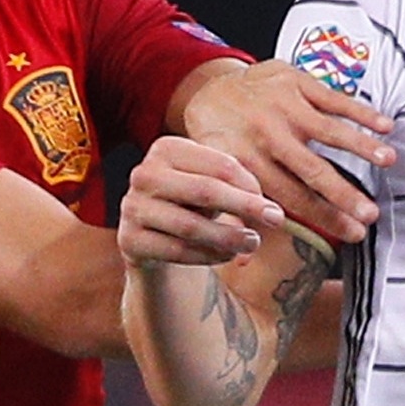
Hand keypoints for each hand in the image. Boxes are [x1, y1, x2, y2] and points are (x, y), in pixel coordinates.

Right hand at [118, 138, 284, 265]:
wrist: (152, 236)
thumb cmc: (192, 204)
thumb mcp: (213, 187)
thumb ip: (238, 190)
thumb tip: (270, 213)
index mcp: (166, 148)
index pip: (220, 165)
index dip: (251, 187)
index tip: (274, 209)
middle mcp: (144, 173)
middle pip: (205, 190)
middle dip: (245, 208)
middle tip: (275, 222)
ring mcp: (132, 207)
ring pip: (191, 226)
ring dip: (229, 238)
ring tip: (252, 244)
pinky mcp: (129, 239)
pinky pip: (177, 251)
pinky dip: (207, 256)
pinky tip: (226, 256)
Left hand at [174, 61, 393, 243]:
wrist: (210, 88)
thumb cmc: (221, 143)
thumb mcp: (218, 177)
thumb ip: (234, 212)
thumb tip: (245, 258)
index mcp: (246, 162)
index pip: (292, 197)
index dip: (325, 217)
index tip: (354, 233)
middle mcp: (265, 135)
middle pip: (312, 169)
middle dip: (344, 193)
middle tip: (372, 213)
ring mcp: (281, 105)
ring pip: (327, 129)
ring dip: (360, 145)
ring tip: (389, 160)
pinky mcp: (294, 80)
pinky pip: (332, 97)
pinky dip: (360, 111)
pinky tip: (385, 126)